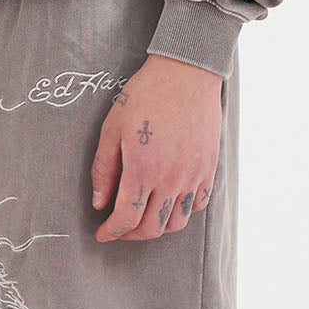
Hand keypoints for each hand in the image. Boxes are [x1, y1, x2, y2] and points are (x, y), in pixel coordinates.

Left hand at [90, 54, 223, 241]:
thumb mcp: (112, 128)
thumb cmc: (144, 95)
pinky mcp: (209, 168)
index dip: (111, 232)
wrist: (185, 73)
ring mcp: (194, 175)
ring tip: (143, 216)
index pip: (126, 219)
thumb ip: (103, 169)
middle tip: (118, 227)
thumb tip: (99, 203)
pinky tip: (168, 200)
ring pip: (177, 222)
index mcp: (143, 170)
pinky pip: (198, 204)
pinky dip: (182, 210)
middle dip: (131, 234)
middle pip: (152, 228)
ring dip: (157, 226)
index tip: (102, 234)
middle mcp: (171, 179)